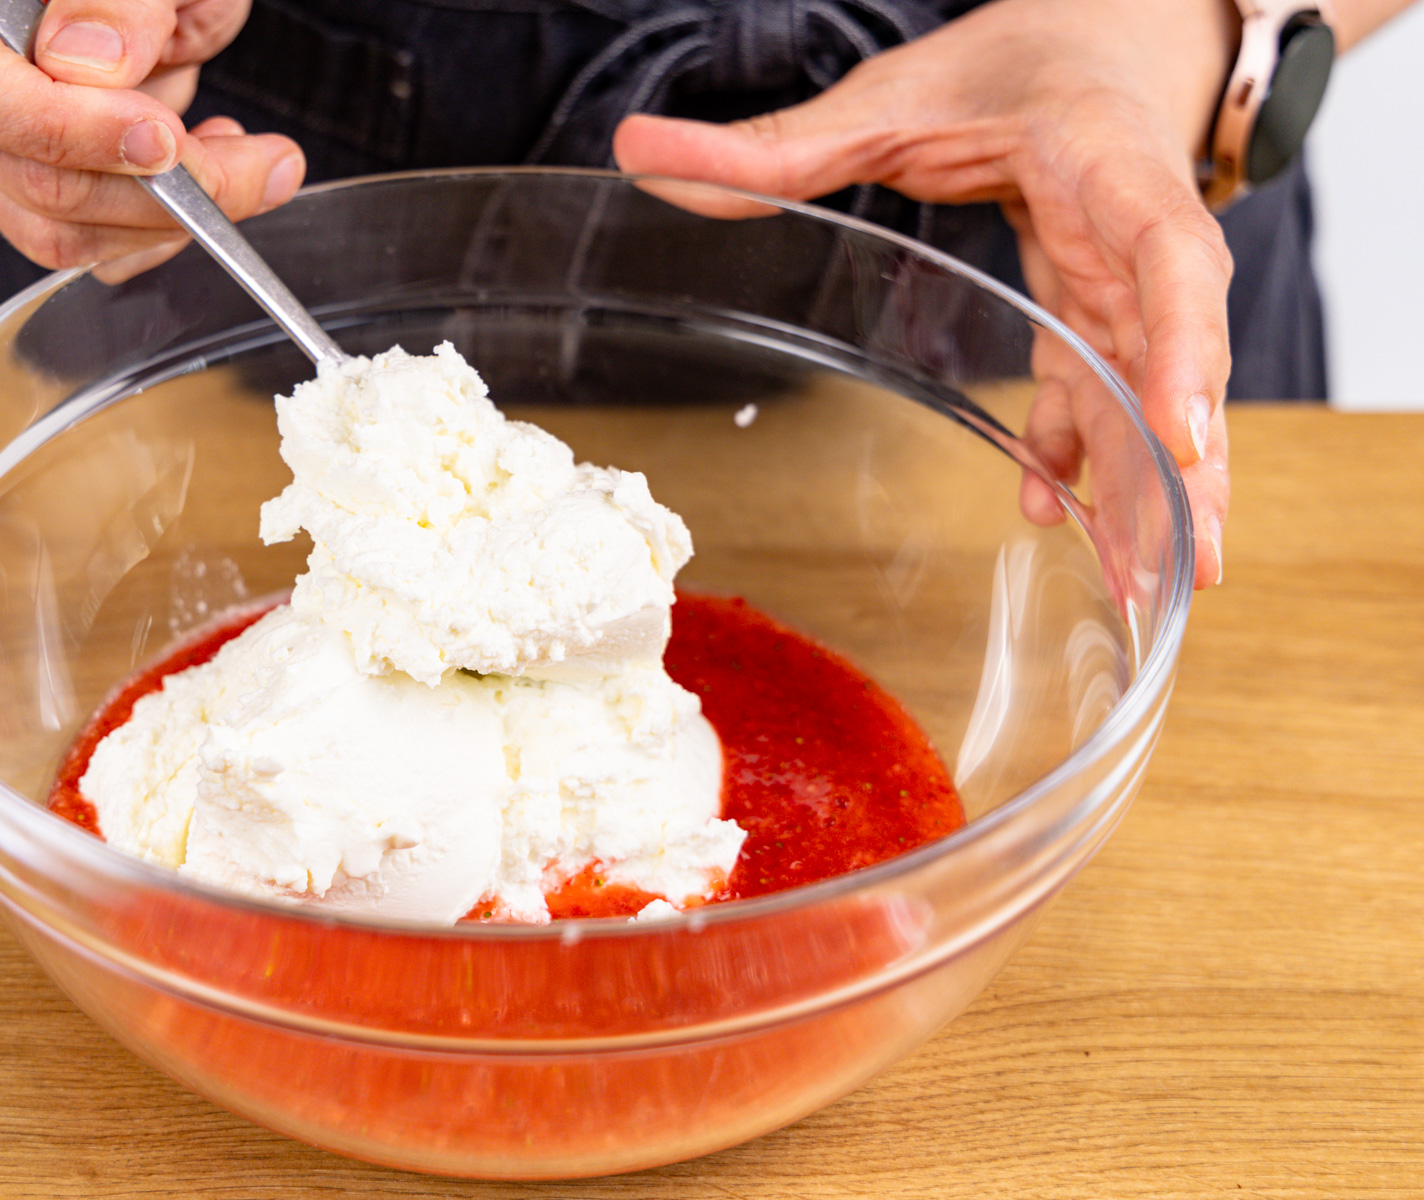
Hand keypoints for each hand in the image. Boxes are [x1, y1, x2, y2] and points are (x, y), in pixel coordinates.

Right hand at [0, 0, 304, 279]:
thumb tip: (87, 60)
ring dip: (176, 218)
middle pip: (37, 182)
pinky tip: (205, 176)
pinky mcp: (38, 196)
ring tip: (243, 161)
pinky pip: (95, 248)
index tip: (164, 138)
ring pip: (67, 234)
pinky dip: (165, 231)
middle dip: (166, 189)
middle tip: (260, 163)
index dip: (69, 129)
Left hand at [614, 0, 1236, 587]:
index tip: (1183, 439)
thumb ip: (777, 139)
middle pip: (1177, 356)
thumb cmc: (1014, 62)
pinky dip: (1091, 456)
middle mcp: (1138, 234)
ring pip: (1155, 392)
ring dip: (1154, 488)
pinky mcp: (1100, 311)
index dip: (1182, 353)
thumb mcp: (893, 96)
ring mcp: (1126, 281)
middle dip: (1185, 464)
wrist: (1096, 36)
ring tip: (1149, 585)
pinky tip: (1060, 516)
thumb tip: (637, 146)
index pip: (1169, 261)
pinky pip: (1104, 391)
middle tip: (1185, 567)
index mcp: (1106, 167)